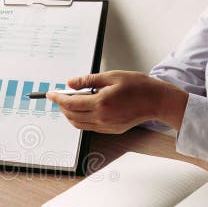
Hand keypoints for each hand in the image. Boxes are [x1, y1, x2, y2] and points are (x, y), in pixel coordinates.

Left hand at [47, 71, 188, 132]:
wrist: (157, 101)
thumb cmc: (138, 86)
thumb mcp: (112, 76)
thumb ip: (88, 80)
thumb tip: (70, 83)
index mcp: (101, 103)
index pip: (71, 102)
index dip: (57, 98)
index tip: (50, 94)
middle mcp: (101, 117)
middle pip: (72, 115)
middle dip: (61, 106)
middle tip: (58, 96)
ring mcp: (106, 126)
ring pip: (78, 124)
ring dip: (69, 115)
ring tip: (68, 103)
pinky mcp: (111, 130)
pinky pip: (89, 127)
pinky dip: (80, 119)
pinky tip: (82, 110)